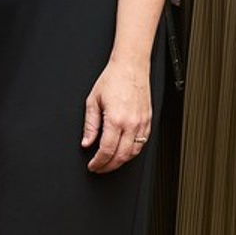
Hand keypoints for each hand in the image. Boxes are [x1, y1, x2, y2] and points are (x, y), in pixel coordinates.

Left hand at [81, 58, 151, 173]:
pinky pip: (142, 144)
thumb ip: (90, 125)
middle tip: (99, 167)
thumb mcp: (93, 100)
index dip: (98, 162)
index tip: (93, 165)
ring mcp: (142, 124)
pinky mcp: (148, 121)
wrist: (130, 66)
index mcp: (116, 119)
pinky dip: (132, 152)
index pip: (106, 151)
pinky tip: (124, 151)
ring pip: (133, 153)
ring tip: (110, 161)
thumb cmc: (113, 78)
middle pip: (120, 157)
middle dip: (108, 166)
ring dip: (121, 161)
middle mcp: (131, 124)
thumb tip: (86, 142)